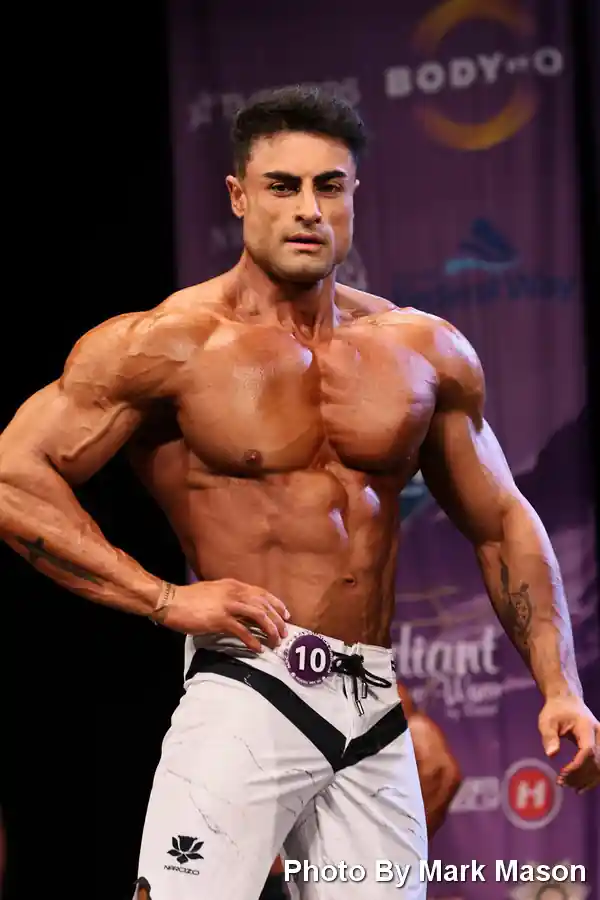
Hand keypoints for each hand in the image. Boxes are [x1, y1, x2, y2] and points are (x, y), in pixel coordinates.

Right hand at [158, 578, 289, 652]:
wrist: (172, 601)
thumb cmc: (191, 598)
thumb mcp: (215, 591)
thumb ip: (230, 596)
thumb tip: (243, 608)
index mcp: (234, 585)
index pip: (262, 593)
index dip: (276, 604)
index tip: (286, 615)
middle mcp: (234, 592)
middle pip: (264, 605)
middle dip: (277, 620)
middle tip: (284, 633)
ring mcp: (228, 605)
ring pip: (258, 616)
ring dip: (270, 630)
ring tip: (275, 642)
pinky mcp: (220, 619)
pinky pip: (242, 631)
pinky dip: (252, 641)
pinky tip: (257, 649)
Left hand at [538, 695, 599, 792]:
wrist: (566, 701)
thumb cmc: (555, 711)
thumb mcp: (547, 721)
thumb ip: (549, 736)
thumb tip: (551, 755)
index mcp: (586, 726)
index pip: (588, 750)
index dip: (577, 766)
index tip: (562, 774)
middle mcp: (599, 734)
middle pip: (596, 761)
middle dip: (579, 775)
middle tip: (561, 782)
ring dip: (586, 780)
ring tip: (567, 785)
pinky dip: (591, 778)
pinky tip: (579, 787)